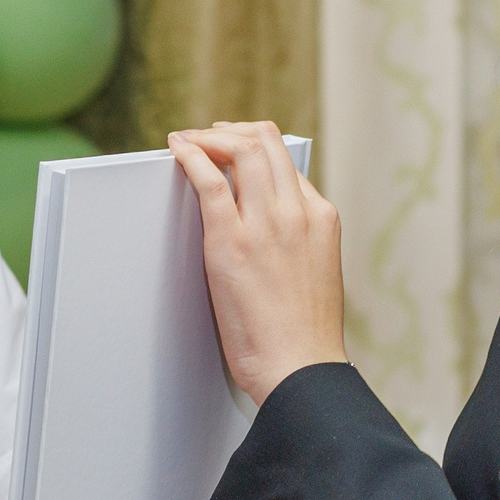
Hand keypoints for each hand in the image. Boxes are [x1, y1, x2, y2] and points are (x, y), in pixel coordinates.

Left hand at [166, 121, 346, 403]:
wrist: (300, 368)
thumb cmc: (304, 337)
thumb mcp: (316, 273)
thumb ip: (298, 242)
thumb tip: (270, 232)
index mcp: (322, 219)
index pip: (287, 165)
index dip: (256, 150)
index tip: (234, 151)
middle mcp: (298, 211)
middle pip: (265, 143)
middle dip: (232, 131)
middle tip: (208, 136)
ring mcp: (266, 223)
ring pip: (241, 149)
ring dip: (208, 136)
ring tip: (188, 140)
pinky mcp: (232, 241)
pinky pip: (209, 180)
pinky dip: (191, 156)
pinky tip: (178, 150)